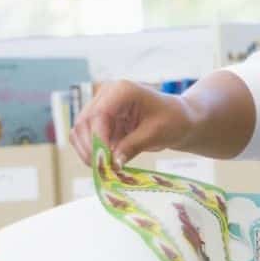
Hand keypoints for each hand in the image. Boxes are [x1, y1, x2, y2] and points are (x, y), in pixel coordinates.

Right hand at [68, 79, 196, 167]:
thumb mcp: (156, 134)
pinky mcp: (100, 121)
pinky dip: (91, 151)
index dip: (99, 139)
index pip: (99, 114)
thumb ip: (133, 146)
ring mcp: (101, 107)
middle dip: (90, 148)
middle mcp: (106, 95)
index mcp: (122, 90)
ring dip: (88, 151)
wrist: (179, 118)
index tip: (106, 160)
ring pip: (80, 130)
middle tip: (102, 170)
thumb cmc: (173, 120)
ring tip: (104, 169)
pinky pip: (86, 137)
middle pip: (84, 122)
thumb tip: (112, 163)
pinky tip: (104, 164)